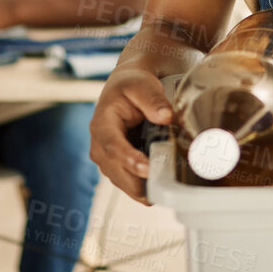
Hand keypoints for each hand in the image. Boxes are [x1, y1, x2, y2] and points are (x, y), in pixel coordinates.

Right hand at [89, 64, 173, 205]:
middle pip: (120, 174)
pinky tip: (167, 181)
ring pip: (128, 186)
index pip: (113, 147)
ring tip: (172, 181)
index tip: (147, 168)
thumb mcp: (141, 85)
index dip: (130, 160)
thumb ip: (153, 99)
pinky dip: (150, 186)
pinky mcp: (120, 170)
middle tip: (170, 182)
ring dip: (148, 186)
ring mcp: (109, 162)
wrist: (126, 91)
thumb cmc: (132, 87)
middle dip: (143, 181)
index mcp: (101, 125)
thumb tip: (166, 117)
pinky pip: (135, 186)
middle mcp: (100, 148)